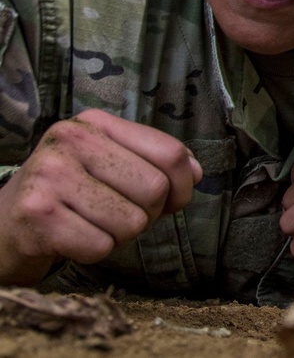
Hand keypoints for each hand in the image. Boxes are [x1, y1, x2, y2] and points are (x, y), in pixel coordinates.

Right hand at [0, 109, 202, 284]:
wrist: (4, 224)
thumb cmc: (72, 195)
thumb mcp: (113, 165)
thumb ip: (158, 164)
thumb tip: (195, 173)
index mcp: (96, 123)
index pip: (171, 153)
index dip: (182, 186)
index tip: (170, 199)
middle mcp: (71, 140)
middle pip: (155, 190)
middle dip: (146, 214)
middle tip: (115, 214)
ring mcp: (50, 175)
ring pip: (131, 222)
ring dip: (118, 235)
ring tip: (90, 223)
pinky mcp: (36, 216)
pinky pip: (100, 247)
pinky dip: (94, 251)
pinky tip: (71, 238)